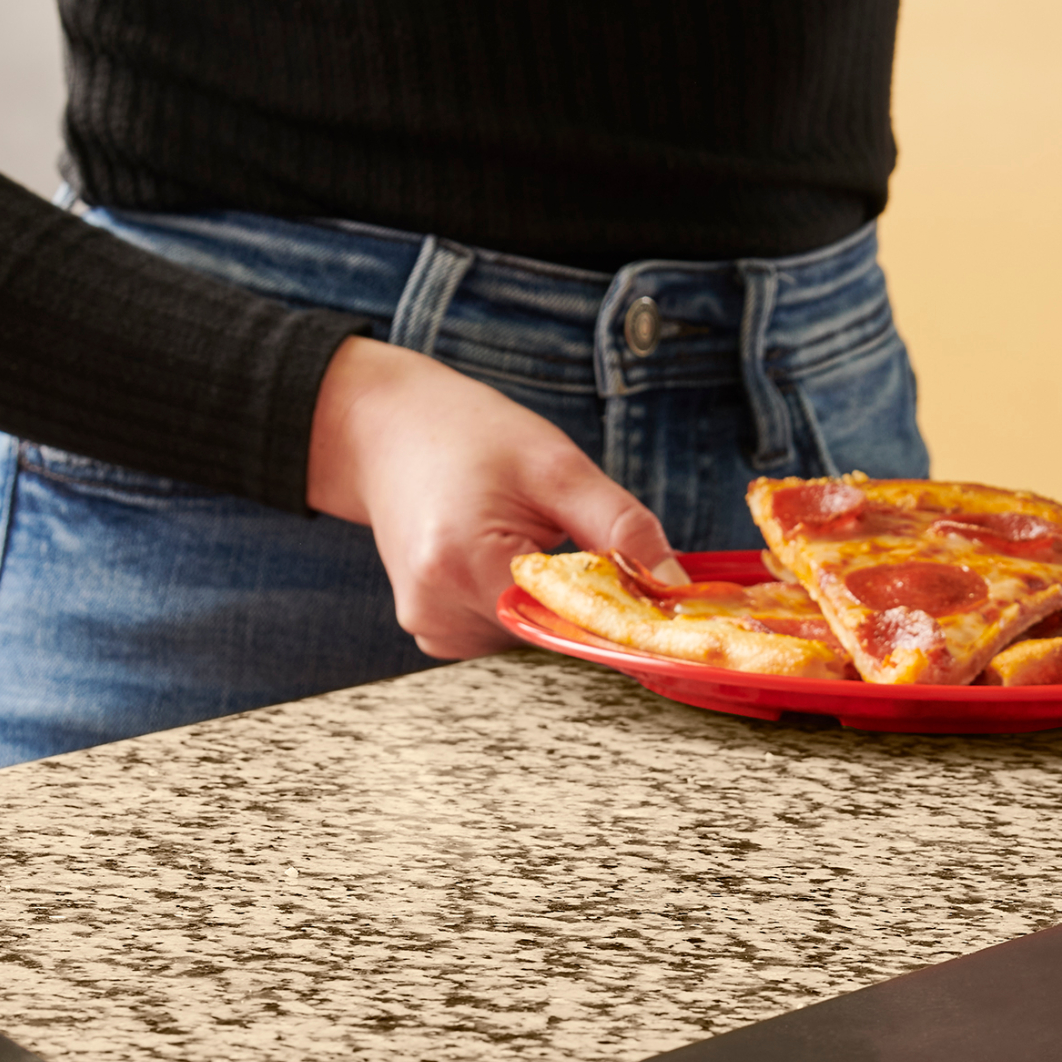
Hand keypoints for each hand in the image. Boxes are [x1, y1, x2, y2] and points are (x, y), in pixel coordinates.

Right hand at [304, 338, 680, 660]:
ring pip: (530, 634)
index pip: (571, 622)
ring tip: (518, 531)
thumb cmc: (466, 434)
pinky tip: (497, 553)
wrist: (383, 428)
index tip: (646, 590)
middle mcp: (438, 610)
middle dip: (578, 593)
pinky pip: (503, 630)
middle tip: (562, 531)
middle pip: (551, 631)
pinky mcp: (432, 629)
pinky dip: (518, 599)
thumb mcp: (555, 466)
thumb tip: (678, 587)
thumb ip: (622, 529)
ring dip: (546, 596)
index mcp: (465, 565)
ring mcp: (430, 626)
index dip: (617, 608)